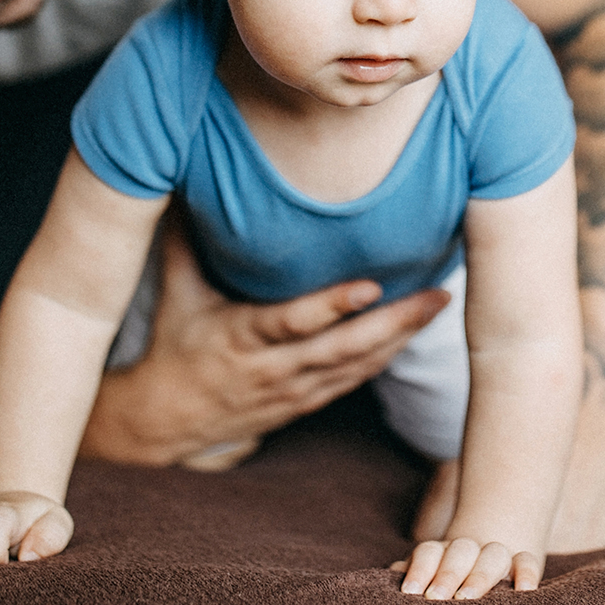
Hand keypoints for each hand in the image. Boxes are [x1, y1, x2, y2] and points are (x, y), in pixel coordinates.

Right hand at [79, 224, 449, 464]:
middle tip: (435, 294)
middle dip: (394, 322)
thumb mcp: (176, 293)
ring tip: (437, 304)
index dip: (333, 306)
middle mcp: (272, 367)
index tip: (372, 285)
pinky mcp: (305, 402)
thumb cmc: (173, 345)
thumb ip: (184, 239)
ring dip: (400, 338)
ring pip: (356, 366)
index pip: (293, 321)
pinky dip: (386, 357)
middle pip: (342, 347)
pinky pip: (354, 380)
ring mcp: (292, 390)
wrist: (167, 421)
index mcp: (241, 337)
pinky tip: (413, 332)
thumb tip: (182, 183)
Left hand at [399, 536, 542, 599]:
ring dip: (480, 575)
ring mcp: (497, 554)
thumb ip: (412, 577)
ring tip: (467, 598)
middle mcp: (469, 549)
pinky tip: (523, 591)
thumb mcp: (426, 580)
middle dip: (448, 573)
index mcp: (442, 552)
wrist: (480, 567)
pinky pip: (527, 561)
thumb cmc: (444, 586)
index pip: (430, 551)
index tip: (411, 592)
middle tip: (435, 598)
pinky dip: (526, 572)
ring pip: (493, 554)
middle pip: (461, 550)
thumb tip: (389, 580)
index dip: (420, 569)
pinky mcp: (522, 563)